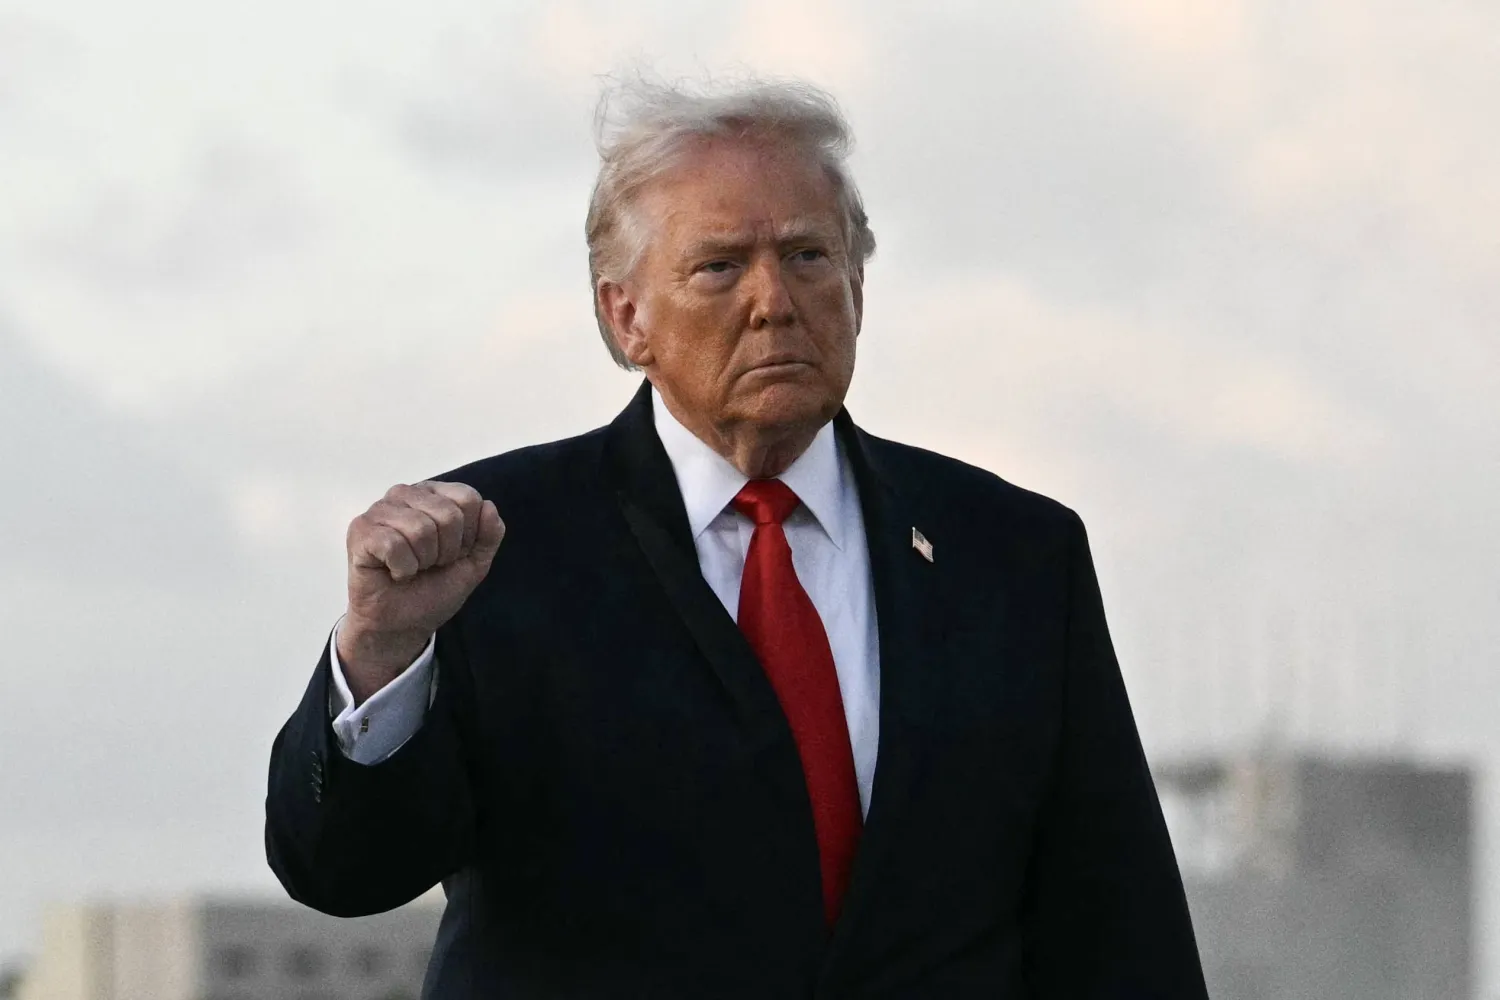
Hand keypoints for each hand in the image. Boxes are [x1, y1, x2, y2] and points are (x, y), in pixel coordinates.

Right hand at [338, 481, 503, 697]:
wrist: (403, 624)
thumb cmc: (434, 588)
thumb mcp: (474, 562)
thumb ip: (489, 534)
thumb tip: (489, 506)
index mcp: (433, 494)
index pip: (468, 498)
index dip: (468, 536)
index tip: (453, 554)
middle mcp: (405, 494)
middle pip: (448, 515)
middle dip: (446, 552)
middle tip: (429, 565)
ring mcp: (379, 510)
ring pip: (420, 529)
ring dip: (423, 561)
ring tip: (412, 568)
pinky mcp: (360, 531)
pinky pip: (393, 545)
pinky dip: (402, 569)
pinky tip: (394, 572)